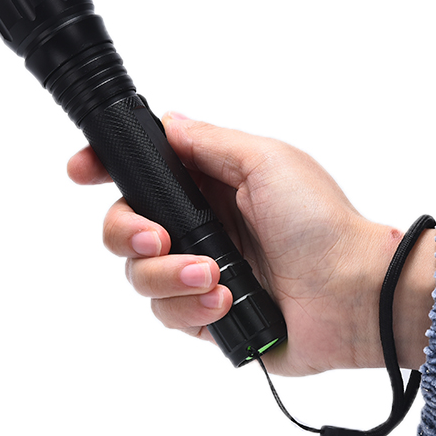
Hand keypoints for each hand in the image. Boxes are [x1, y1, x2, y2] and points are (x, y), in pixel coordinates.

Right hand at [68, 114, 435, 376]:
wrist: (354, 295)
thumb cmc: (321, 222)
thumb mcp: (265, 161)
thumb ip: (207, 142)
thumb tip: (165, 122)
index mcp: (207, 183)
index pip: (139, 172)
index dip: (103, 168)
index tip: (81, 170)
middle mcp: (196, 225)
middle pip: (121, 226)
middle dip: (127, 232)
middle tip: (161, 237)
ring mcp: (197, 271)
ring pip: (137, 275)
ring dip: (167, 276)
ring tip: (212, 277)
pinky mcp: (204, 314)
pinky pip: (166, 314)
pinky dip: (192, 309)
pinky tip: (227, 303)